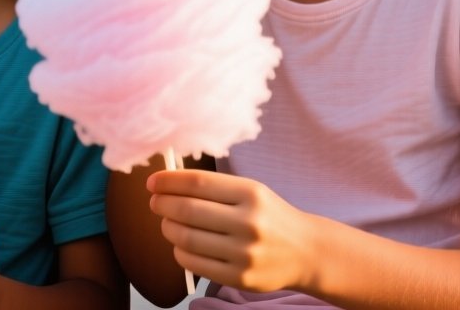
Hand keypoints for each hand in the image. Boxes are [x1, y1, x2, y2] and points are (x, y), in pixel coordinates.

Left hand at [148, 169, 317, 293]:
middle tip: (155, 203)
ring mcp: (245, 253)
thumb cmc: (270, 216)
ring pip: (186, 238)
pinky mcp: (240, 278)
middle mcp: (249, 222)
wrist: (307, 252)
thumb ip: (214, 186)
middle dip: (162, 205)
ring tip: (167, 223)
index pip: (197, 183)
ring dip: (168, 228)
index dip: (168, 182)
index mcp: (251, 193)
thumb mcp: (251, 191)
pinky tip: (181, 244)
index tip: (152, 182)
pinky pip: (194, 263)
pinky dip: (179, 251)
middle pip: (187, 210)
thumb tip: (166, 182)